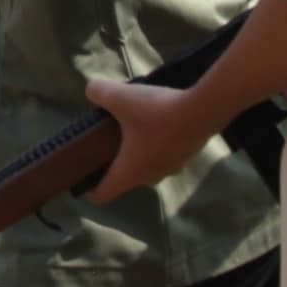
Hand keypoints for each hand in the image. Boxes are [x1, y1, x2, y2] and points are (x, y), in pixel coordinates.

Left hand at [81, 79, 215, 204]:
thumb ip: (97, 92)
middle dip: (111, 162)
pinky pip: (162, 155)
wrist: (202, 111)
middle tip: (102, 139)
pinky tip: (153, 121)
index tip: (83, 175)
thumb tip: (92, 91)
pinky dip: (154, 143)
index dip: (89, 189)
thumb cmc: (155, 112)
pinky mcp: (186, 157)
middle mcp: (149, 178)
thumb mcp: (118, 96)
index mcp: (128, 173)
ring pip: (145, 165)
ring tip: (128, 125)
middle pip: (123, 178)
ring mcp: (171, 169)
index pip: (103, 195)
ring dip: (135, 151)